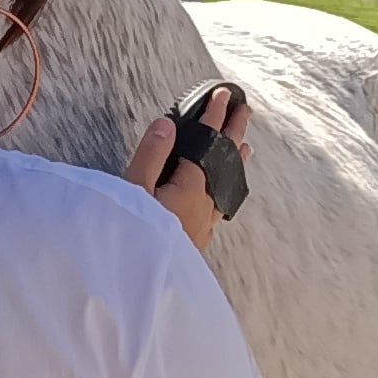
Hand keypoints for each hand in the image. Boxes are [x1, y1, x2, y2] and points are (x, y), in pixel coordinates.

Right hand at [128, 84, 246, 250]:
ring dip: (234, 160)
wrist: (138, 281)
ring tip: (244, 146)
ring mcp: (204, 223)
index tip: (222, 95)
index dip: (214, 117)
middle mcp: (205, 204)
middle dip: (234, 132)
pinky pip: (220, 202)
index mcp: (191, 188)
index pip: (208, 145)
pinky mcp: (199, 238)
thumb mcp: (133, 191)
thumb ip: (152, 156)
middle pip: (225, 162)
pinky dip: (225, 185)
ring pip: (226, 184)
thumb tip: (168, 124)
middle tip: (244, 110)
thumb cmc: (133, 237)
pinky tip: (223, 193)